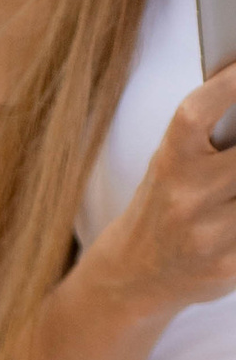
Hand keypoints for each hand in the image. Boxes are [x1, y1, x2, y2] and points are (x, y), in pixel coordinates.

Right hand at [97, 65, 235, 314]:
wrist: (134, 275)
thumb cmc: (165, 203)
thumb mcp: (174, 159)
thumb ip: (217, 130)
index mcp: (171, 161)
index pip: (200, 111)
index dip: (230, 84)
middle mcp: (186, 198)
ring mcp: (208, 237)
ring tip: (235, 182)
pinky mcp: (229, 267)